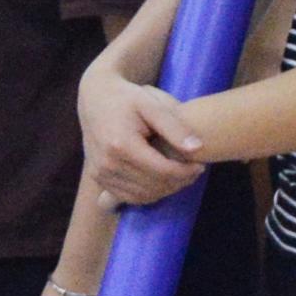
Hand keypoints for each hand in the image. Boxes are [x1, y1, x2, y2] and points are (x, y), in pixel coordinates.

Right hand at [79, 68, 206, 207]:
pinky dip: (149, 194)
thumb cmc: (127, 98)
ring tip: (181, 176)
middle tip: (194, 171)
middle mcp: (107, 163)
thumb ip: (175, 127)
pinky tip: (162, 182)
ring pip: (143, 195)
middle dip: (179, 182)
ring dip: (166, 190)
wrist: (96, 99)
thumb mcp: (152, 104)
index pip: (162, 170)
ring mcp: (100, 173)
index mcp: (121, 145)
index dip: (185, 172)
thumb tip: (198, 148)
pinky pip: (129, 197)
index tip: (200, 166)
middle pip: (154, 185)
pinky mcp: (99, 178)